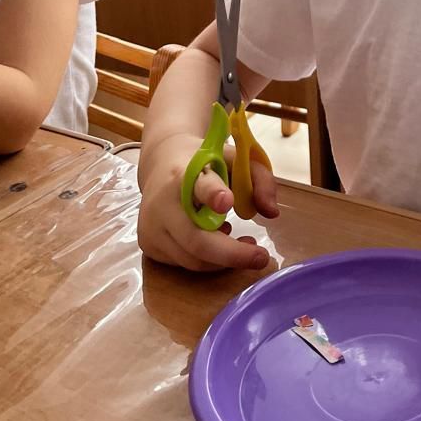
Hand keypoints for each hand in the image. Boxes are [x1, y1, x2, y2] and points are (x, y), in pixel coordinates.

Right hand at [138, 136, 279, 271]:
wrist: (162, 162)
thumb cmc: (205, 162)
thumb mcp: (236, 158)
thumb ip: (259, 179)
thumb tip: (271, 212)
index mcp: (184, 173)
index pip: (197, 186)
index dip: (212, 194)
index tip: (226, 201)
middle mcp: (162, 202)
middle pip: (195, 240)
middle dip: (231, 254)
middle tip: (261, 257)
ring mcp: (151, 226)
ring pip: (192, 259)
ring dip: (224, 259)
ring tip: (245, 243)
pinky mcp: (149, 244)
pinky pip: (184, 262)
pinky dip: (208, 259)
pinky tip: (216, 238)